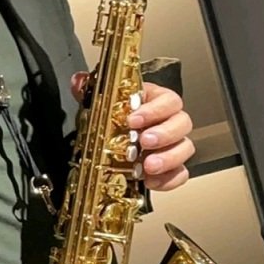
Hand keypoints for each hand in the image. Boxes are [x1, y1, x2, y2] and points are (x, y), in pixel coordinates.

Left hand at [71, 74, 193, 190]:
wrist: (114, 146)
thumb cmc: (115, 119)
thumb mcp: (101, 103)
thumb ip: (90, 90)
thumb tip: (78, 81)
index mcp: (156, 101)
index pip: (168, 100)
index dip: (154, 109)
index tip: (133, 119)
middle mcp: (169, 122)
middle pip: (183, 122)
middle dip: (164, 133)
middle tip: (144, 141)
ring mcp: (173, 146)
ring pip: (185, 148)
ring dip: (168, 158)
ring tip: (147, 166)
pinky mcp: (173, 168)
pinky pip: (181, 173)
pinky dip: (169, 179)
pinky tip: (151, 181)